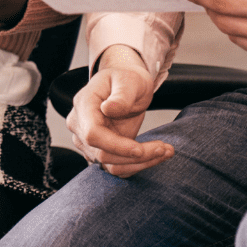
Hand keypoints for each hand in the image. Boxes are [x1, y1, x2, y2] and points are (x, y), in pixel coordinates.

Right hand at [67, 45, 172, 176]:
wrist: (126, 87)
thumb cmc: (127, 79)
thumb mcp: (130, 80)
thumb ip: (121, 95)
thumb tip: (108, 109)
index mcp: (84, 104)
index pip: (93, 134)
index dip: (116, 146)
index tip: (140, 149)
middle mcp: (80, 126)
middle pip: (102, 154)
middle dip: (136, 157)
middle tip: (165, 148)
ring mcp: (87, 142)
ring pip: (110, 165)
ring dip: (140, 164)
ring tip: (166, 151)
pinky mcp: (100, 151)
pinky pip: (117, 167)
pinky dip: (138, 165)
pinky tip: (156, 155)